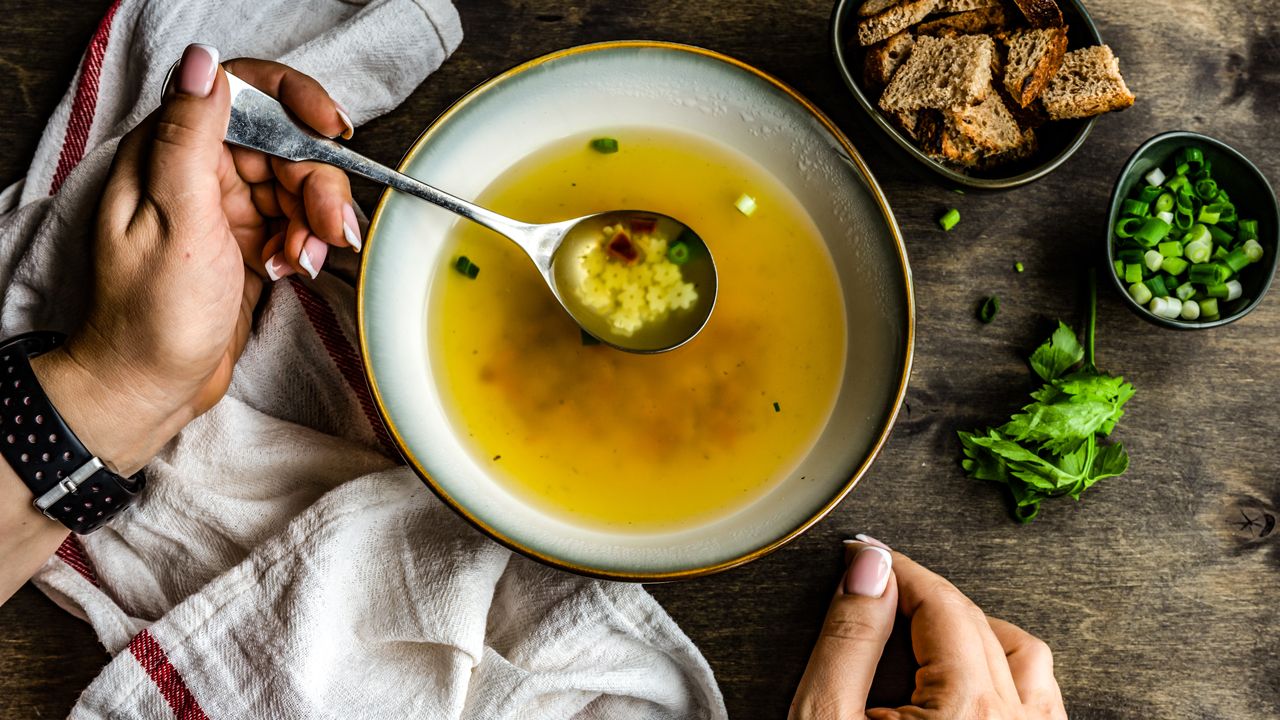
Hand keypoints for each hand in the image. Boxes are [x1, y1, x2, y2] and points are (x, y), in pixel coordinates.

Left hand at [32, 44, 360, 475]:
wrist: (151, 388)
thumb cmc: (152, 314)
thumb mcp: (176, 219)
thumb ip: (192, 137)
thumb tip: (203, 63)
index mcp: (171, 151)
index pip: (244, 92)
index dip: (294, 101)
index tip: (332, 130)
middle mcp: (198, 170)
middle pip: (285, 145)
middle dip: (315, 184)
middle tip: (326, 229)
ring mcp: (224, 206)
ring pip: (298, 185)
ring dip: (313, 222)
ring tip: (299, 261)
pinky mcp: (246, 240)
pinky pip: (295, 223)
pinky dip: (304, 245)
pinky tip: (289, 270)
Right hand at [790, 537, 1066, 719]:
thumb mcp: (824, 717)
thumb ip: (849, 641)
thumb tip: (869, 569)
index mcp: (967, 711)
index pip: (941, 604)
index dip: (898, 569)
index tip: (866, 553)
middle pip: (981, 624)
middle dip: (927, 596)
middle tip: (879, 586)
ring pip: (1027, 660)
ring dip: (979, 632)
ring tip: (925, 629)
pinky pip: (1040, 705)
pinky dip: (1007, 676)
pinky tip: (967, 678)